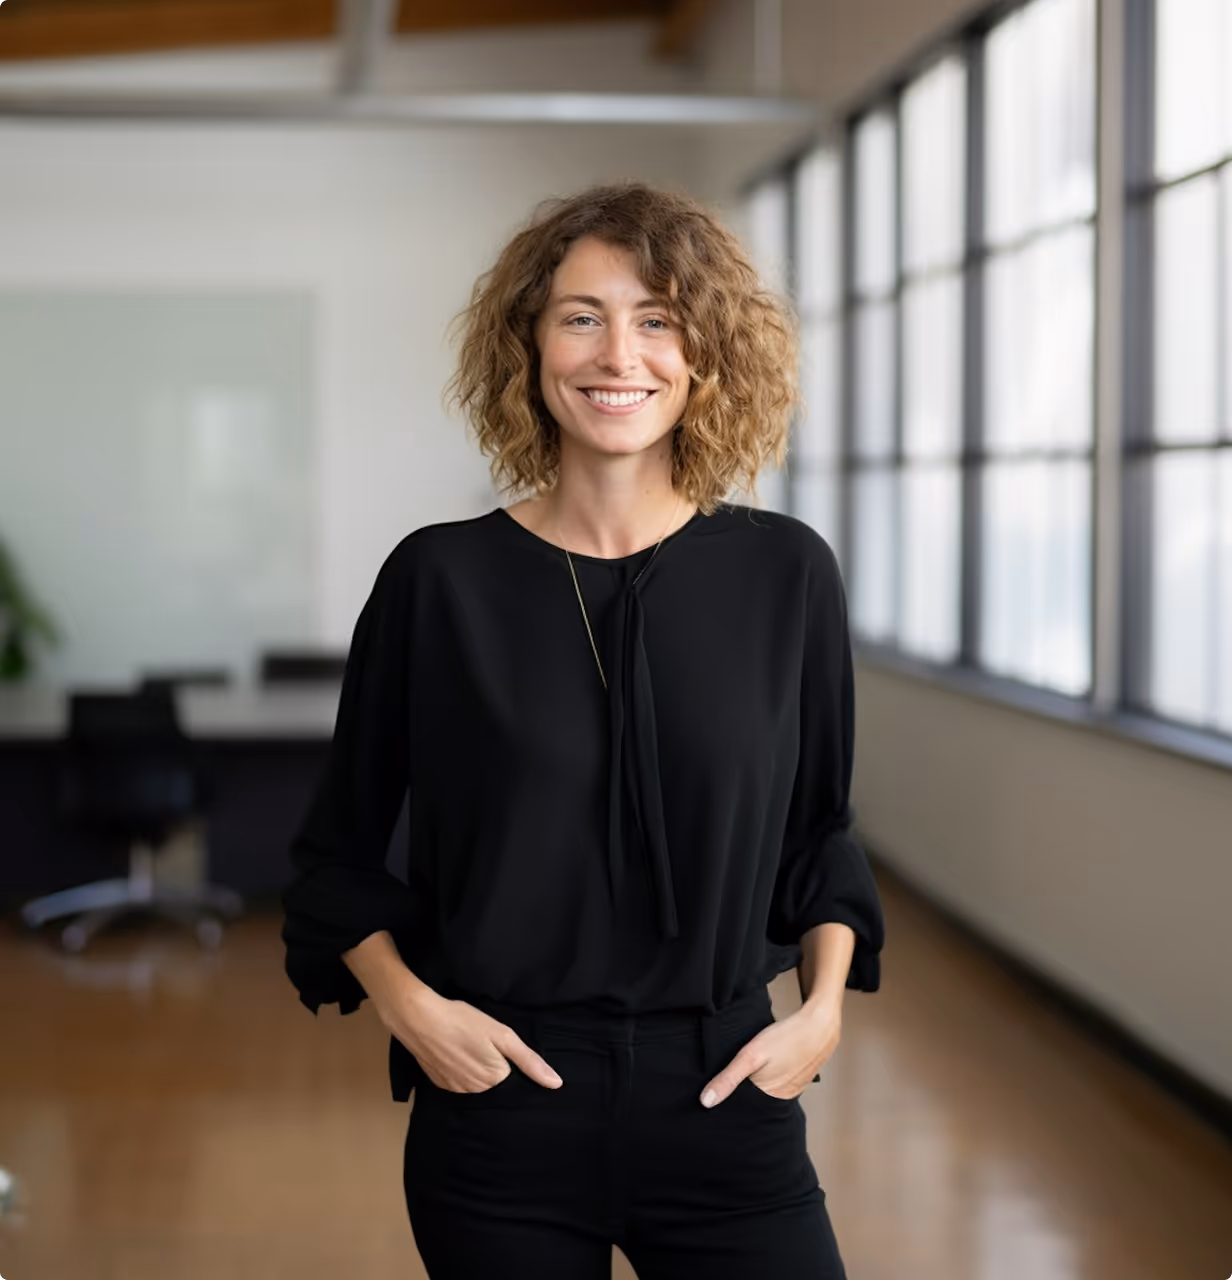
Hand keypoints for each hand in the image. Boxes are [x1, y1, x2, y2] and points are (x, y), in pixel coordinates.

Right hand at [377, 981, 562, 1093]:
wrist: (419, 1018)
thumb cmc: (462, 1020)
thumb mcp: (502, 1034)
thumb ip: (529, 1061)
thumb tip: (556, 1084)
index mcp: (495, 1079)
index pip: (514, 1077)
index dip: (509, 1059)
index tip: (499, 1046)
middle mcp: (477, 1091)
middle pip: (496, 1081)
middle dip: (494, 1064)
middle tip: (482, 1041)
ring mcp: (456, 1090)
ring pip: (478, 1083)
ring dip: (477, 1068)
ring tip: (468, 1045)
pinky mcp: (441, 1084)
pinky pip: (460, 1082)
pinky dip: (460, 1070)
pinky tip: (455, 1052)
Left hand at [699, 998, 840, 1107]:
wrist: (820, 1025)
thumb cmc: (786, 1038)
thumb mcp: (751, 1055)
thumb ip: (729, 1078)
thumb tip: (706, 1102)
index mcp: (769, 1098)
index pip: (743, 1106)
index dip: (730, 1099)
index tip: (717, 1090)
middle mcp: (783, 1098)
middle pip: (756, 1098)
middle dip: (743, 1089)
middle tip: (736, 1071)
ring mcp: (793, 1088)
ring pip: (768, 1088)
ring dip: (759, 1080)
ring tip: (752, 1066)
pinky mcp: (800, 1077)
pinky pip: (780, 1080)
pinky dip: (772, 1073)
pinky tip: (770, 1061)